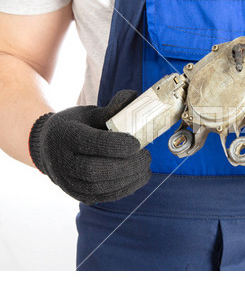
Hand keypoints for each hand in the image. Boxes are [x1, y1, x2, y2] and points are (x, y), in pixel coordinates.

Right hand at [28, 90, 150, 204]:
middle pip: (94, 170)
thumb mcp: (89, 113)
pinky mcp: (77, 195)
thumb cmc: (76, 127)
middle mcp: (61, 160)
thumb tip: (134, 96)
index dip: (116, 145)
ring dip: (128, 179)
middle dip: (126, 166)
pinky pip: (102, 197)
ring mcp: (67, 181)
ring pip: (98, 187)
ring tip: (145, 168)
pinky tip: (138, 178)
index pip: (90, 143)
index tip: (137, 143)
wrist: (49, 148)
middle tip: (147, 157)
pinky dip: (124, 189)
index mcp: (64, 135)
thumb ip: (112, 108)